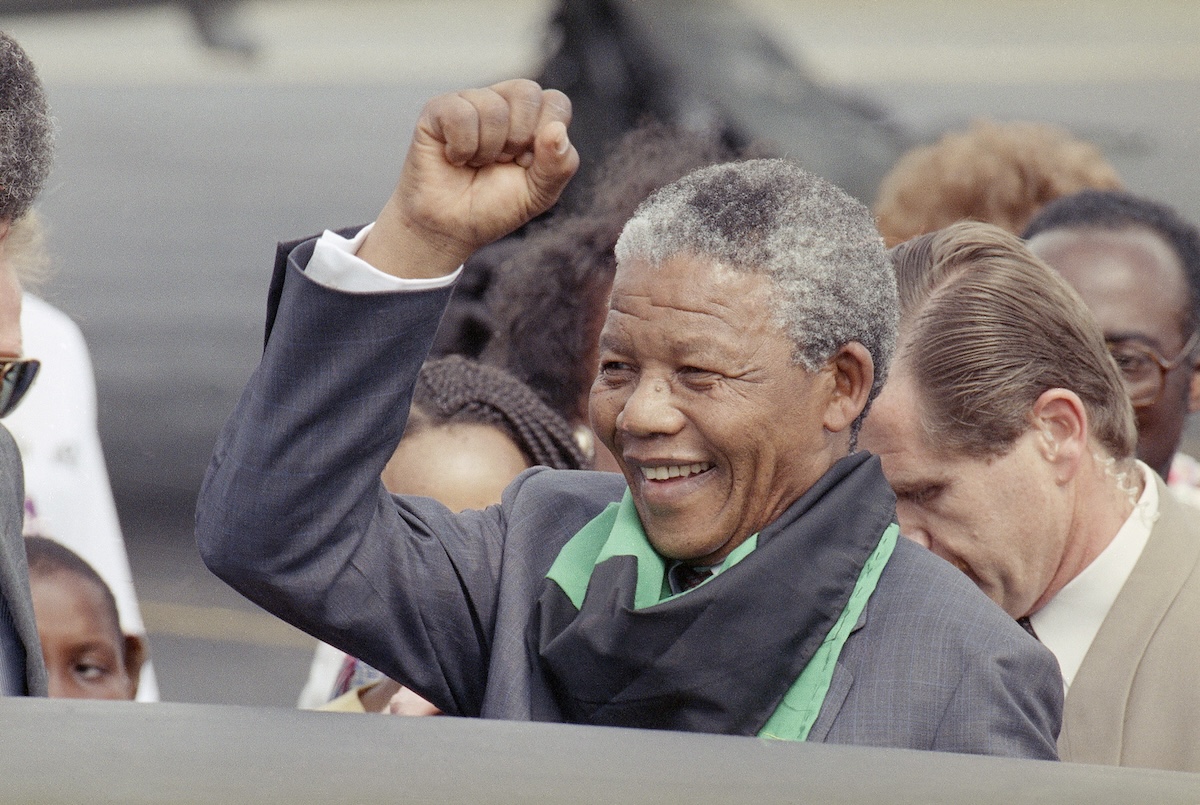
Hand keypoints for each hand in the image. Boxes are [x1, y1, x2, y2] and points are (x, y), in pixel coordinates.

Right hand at [359, 79, 577, 278]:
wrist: (450, 228)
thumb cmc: (494, 206)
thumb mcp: (539, 194)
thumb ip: (560, 166)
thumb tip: (557, 131)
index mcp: (533, 117)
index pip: (556, 102)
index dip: (546, 138)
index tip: (528, 163)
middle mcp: (503, 101)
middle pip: (527, 93)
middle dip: (518, 140)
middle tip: (501, 162)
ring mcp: (470, 101)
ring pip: (494, 109)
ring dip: (488, 151)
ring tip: (476, 164)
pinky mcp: (439, 108)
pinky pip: (461, 115)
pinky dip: (462, 149)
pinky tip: (455, 158)